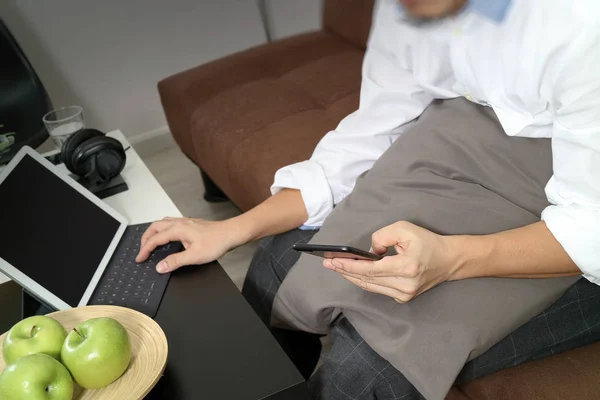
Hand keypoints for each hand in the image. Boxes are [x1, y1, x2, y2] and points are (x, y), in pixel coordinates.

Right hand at [135, 217, 243, 272]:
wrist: (231, 233)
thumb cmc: (216, 243)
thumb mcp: (194, 256)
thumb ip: (175, 261)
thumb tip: (160, 267)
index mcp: (177, 229)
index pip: (155, 239)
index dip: (145, 249)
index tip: (140, 259)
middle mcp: (179, 222)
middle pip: (155, 227)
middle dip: (146, 238)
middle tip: (142, 250)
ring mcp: (186, 221)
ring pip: (163, 223)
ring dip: (154, 232)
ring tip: (151, 242)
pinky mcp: (191, 223)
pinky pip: (171, 223)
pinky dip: (163, 230)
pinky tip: (168, 237)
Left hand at [323, 221, 457, 302]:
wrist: (450, 260)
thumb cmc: (427, 242)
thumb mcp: (404, 229)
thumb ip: (382, 237)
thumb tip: (368, 252)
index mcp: (407, 268)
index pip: (370, 270)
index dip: (349, 266)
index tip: (333, 261)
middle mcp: (405, 285)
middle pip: (367, 280)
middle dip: (345, 271)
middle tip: (328, 264)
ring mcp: (405, 295)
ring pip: (370, 287)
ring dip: (352, 277)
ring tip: (337, 267)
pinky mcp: (404, 298)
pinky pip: (378, 289)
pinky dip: (365, 281)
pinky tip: (353, 273)